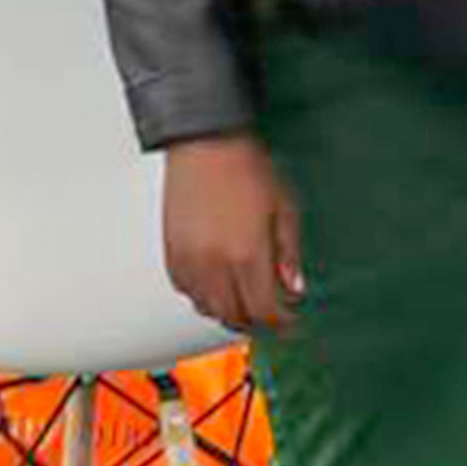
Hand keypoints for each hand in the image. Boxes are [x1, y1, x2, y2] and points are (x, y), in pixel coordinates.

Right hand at [161, 133, 302, 335]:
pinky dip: (204, 297)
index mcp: (247, 254)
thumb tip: (294, 288)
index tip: (291, 320)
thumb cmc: (247, 170)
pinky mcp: (171, 253)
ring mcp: (189, 260)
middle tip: (273, 315)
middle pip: (235, 316)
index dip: (281, 322)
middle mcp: (214, 263)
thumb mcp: (284, 210)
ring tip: (247, 302)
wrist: (206, 144)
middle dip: (257, 321)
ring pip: (207, 308)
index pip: (264, 309)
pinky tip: (219, 286)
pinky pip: (186, 292)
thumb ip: (288, 254)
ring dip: (230, 312)